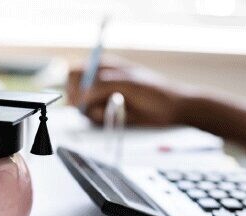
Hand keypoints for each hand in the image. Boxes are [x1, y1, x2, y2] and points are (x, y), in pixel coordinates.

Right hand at [66, 61, 193, 125]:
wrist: (172, 109)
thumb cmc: (154, 91)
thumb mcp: (128, 84)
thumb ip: (103, 86)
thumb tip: (83, 94)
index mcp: (102, 67)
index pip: (74, 72)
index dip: (74, 84)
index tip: (83, 95)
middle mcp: (98, 82)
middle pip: (74, 91)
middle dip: (81, 101)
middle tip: (98, 105)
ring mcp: (102, 98)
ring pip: (82, 107)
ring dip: (94, 111)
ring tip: (115, 108)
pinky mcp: (106, 113)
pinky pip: (93, 118)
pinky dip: (101, 119)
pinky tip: (118, 115)